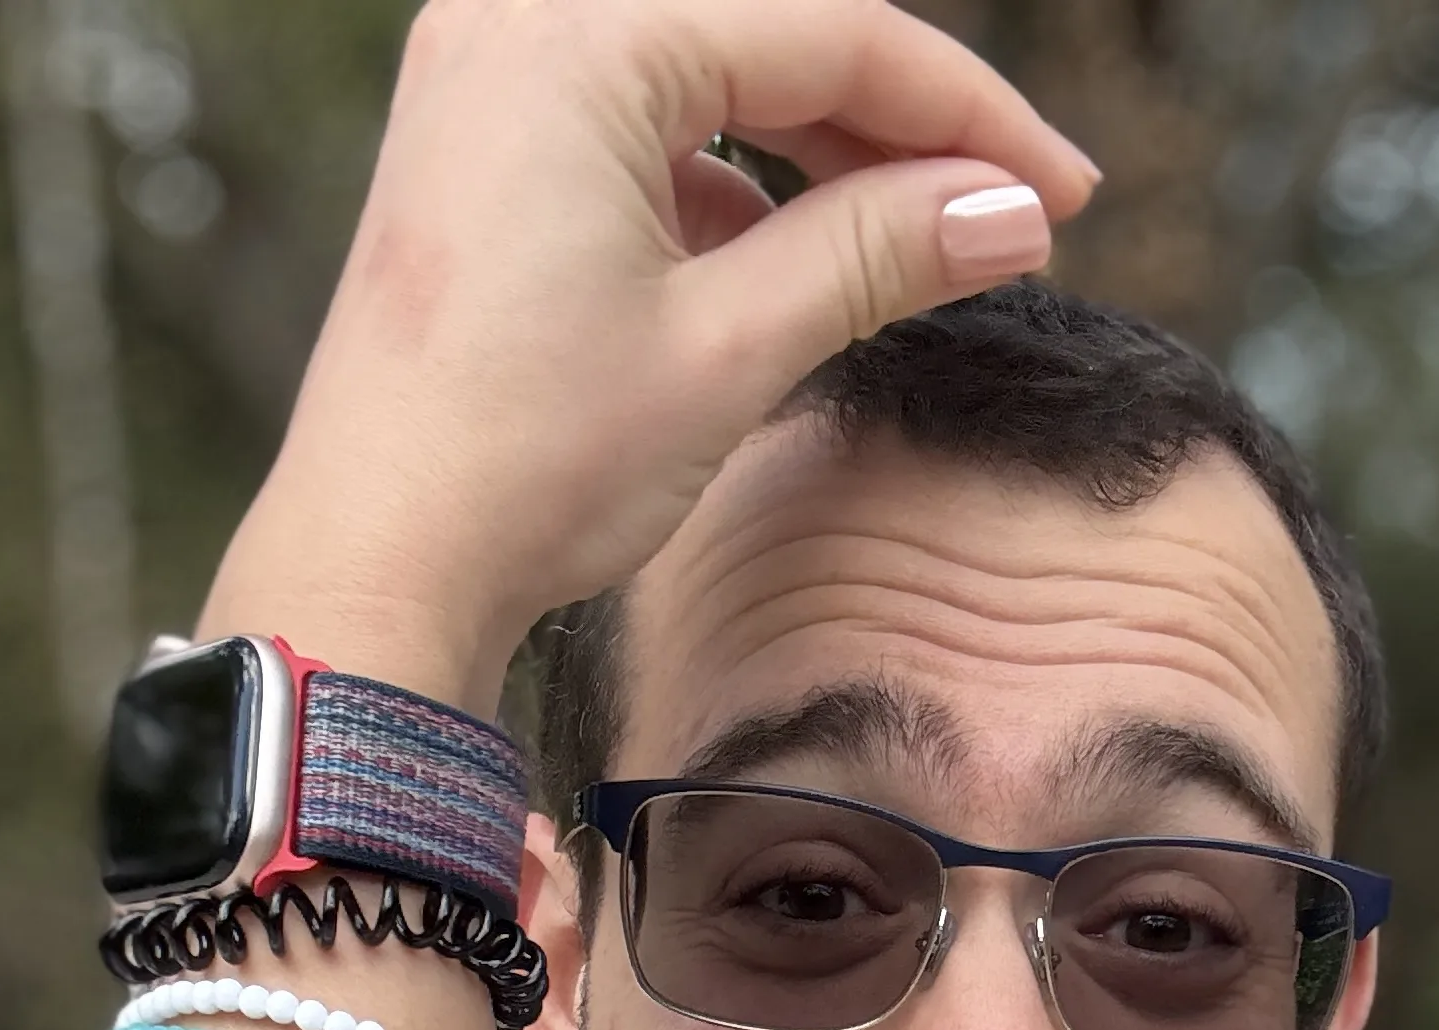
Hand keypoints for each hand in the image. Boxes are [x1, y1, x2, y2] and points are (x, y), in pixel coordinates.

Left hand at [209, 0, 1096, 707]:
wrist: (378, 565)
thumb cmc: (524, 459)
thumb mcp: (729, 348)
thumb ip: (877, 254)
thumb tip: (1012, 214)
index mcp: (576, 34)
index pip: (827, 29)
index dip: (965, 113)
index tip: (1060, 194)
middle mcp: (519, 20)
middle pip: (770, 32)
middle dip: (899, 124)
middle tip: (1010, 216)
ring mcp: (491, 79)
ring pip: (711, 73)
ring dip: (824, 152)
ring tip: (920, 245)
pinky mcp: (484, 152)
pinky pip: (646, 125)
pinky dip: (735, 182)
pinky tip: (792, 266)